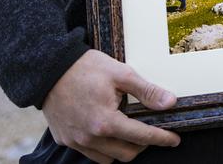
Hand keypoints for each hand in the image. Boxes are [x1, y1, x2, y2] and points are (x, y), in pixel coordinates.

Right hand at [42, 49, 179, 162]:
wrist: (48, 69)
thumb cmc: (86, 68)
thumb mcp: (121, 74)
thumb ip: (147, 91)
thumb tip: (170, 103)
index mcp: (106, 122)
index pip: (142, 137)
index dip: (162, 138)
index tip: (174, 139)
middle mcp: (90, 138)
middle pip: (127, 154)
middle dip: (143, 145)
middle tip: (151, 130)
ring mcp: (76, 141)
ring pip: (108, 159)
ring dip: (123, 149)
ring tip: (129, 131)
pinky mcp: (65, 140)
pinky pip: (90, 154)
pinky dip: (104, 148)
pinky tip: (108, 132)